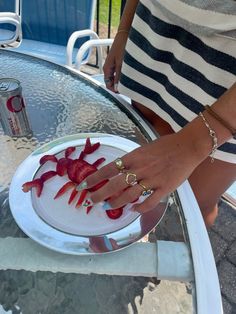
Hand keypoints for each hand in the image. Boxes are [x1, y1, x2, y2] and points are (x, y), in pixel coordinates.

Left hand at [81, 132, 203, 213]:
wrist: (187, 146)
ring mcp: (152, 179)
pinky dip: (140, 208)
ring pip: (130, 195)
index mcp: (134, 157)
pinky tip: (133, 210)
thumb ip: (132, 160)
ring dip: (117, 202)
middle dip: (100, 194)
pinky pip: (150, 201)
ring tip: (109, 206)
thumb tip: (119, 169)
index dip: (94, 178)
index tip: (83, 186)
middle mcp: (140, 168)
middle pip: (115, 184)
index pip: (109, 169)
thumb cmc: (165, 145)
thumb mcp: (144, 148)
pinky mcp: (165, 188)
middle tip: (91, 201)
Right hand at [103, 32, 128, 91]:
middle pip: (113, 82)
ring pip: (118, 78)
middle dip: (119, 86)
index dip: (114, 90)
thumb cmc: (123, 45)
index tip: (123, 91)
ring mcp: (115, 65)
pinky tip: (132, 74)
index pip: (108, 85)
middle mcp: (110, 68)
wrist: (126, 32)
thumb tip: (117, 88)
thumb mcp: (121, 63)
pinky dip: (125, 75)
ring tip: (131, 81)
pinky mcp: (120, 62)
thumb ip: (119, 76)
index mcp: (107, 68)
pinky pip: (121, 73)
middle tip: (129, 87)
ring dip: (123, 81)